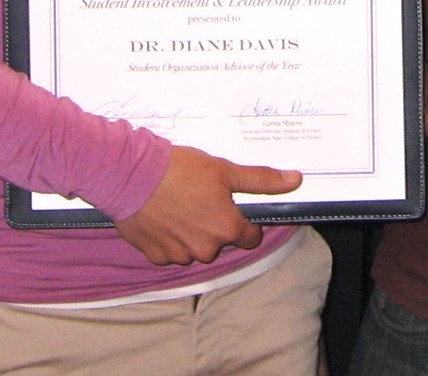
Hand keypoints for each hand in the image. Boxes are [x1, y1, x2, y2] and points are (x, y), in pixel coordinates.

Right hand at [114, 145, 300, 265]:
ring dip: (192, 233)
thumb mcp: (226, 170)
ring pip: (195, 248)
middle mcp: (206, 249)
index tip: (232, 206)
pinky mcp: (155, 256)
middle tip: (201, 199)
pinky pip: (170, 251)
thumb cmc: (181, 171)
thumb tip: (295, 180)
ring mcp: (179, 255)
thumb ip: (262, 180)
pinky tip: (164, 216)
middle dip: (216, 225)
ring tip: (180, 205)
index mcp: (227, 230)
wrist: (132, 176)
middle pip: (220, 242)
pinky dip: (170, 238)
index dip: (244, 221)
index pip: (250, 237)